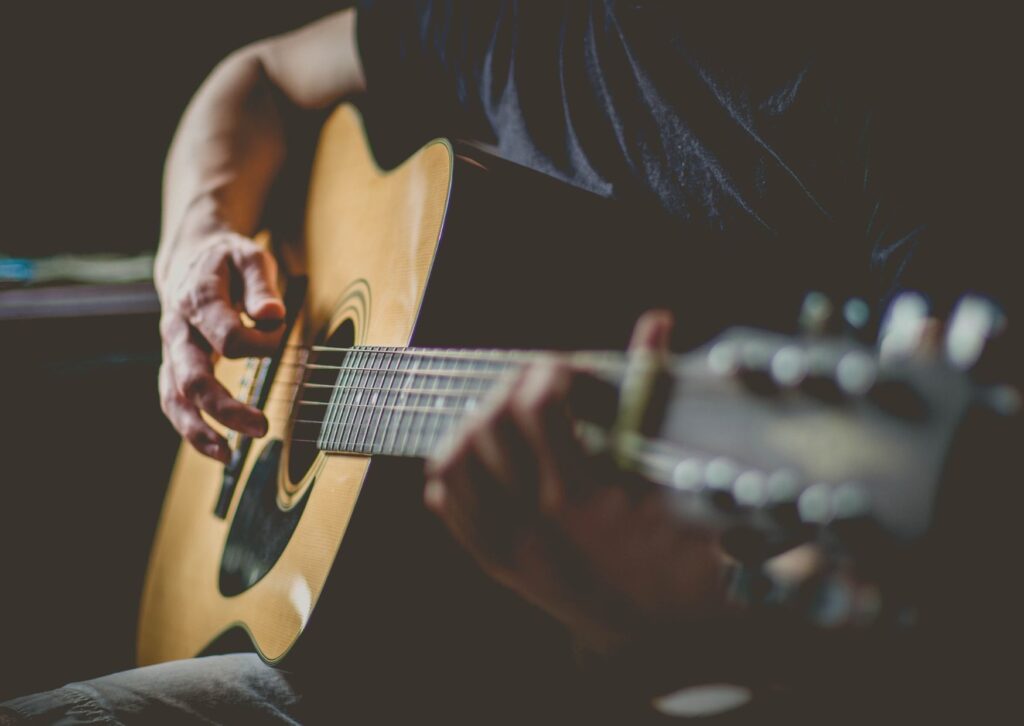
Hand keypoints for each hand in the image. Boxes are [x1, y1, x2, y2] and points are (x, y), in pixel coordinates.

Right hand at [157, 232, 284, 461]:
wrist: (191, 259)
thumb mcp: (250, 257)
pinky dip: (192, 430)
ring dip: (198, 431)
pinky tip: (218, 450)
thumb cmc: (228, 261)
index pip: (228, 338)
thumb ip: (261, 286)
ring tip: (228, 456)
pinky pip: (174, 403)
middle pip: (193, 378)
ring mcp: (172, 351)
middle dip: (225, 407)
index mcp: (197, 299)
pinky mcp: (174, 366)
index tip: (278, 330)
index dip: (261, 343)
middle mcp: (178, 330)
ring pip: (174, 398)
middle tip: (261, 426)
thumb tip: (270, 315)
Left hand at [424, 311, 728, 650]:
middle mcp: (538, 525)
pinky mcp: (498, 564)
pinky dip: (457, 470)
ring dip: (477, 425)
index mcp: (586, 499)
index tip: (567, 370)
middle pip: (488, 426)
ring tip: (511, 414)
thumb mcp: (679, 476)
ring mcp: (510, 548)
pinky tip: (485, 455)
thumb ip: (656, 390)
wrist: (664, 641)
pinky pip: (449, 505)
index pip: (536, 406)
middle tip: (539, 384)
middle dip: (511, 389)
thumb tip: (657, 320)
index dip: (549, 372)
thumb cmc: (684, 556)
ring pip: (454, 463)